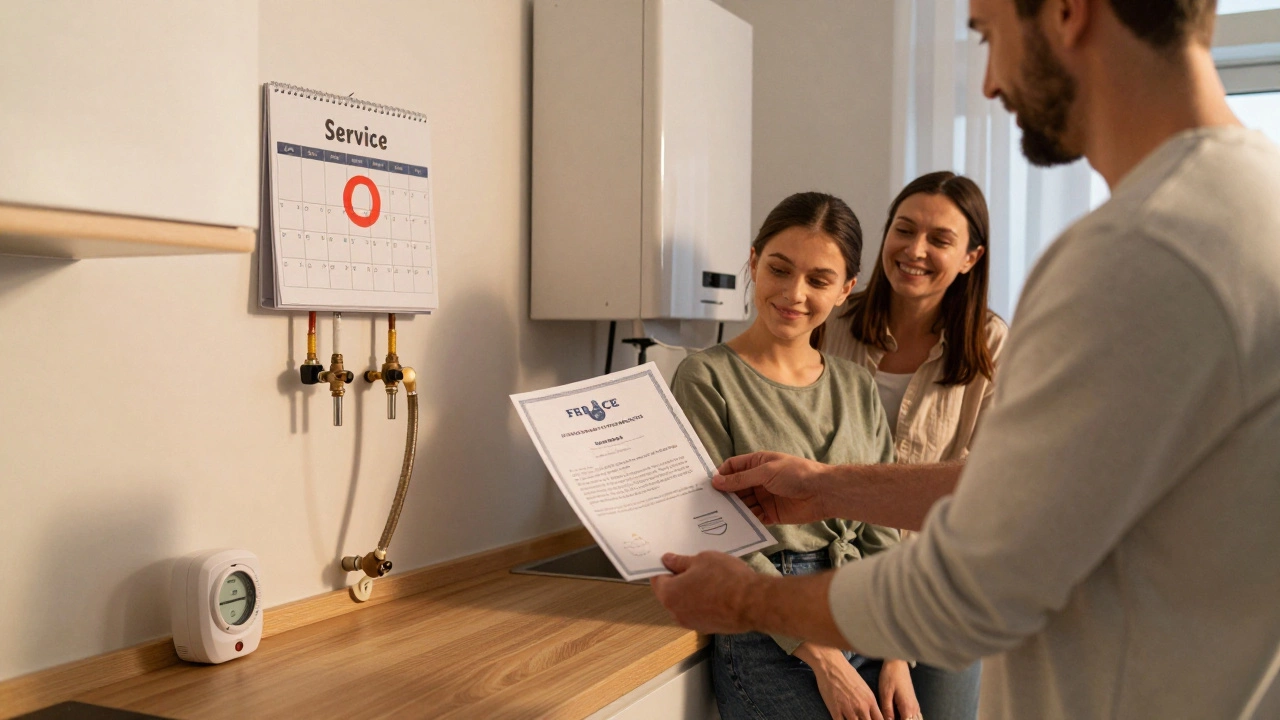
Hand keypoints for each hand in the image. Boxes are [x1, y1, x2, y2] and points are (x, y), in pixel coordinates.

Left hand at [649, 552, 758, 633]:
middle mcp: (676, 613)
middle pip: (669, 593)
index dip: (664, 567)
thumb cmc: (726, 578)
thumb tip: (668, 560)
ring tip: (709, 579)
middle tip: (695, 567)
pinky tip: (717, 592)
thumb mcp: (702, 560)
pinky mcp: (706, 629)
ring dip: (691, 592)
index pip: (657, 579)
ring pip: (684, 604)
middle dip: (678, 580)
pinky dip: (703, 603)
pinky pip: (698, 612)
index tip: (674, 560)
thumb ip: (681, 562)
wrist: (752, 602)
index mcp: (669, 594)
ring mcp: (691, 623)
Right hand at [714, 451, 830, 524]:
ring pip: (742, 504)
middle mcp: (758, 480)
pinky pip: (753, 518)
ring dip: (732, 509)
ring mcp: (764, 498)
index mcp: (757, 463)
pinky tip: (734, 526)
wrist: (822, 493)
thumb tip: (716, 481)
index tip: (708, 486)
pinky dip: (744, 521)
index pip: (732, 467)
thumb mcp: (766, 472)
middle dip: (724, 495)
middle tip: (708, 505)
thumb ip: (741, 479)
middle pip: (735, 488)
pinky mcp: (770, 514)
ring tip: (718, 517)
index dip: (721, 475)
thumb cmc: (796, 474)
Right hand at [795, 643, 883, 719]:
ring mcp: (848, 709)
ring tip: (851, 718)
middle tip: (860, 719)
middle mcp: (861, 707)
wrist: (831, 665)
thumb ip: (868, 702)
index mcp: (870, 700)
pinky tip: (841, 719)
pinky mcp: (835, 710)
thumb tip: (870, 713)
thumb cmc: (847, 673)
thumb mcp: (864, 687)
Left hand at [878, 659, 921, 719]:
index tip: (888, 719)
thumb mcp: (885, 694)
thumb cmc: (890, 676)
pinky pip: (916, 717)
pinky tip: (901, 716)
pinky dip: (909, 719)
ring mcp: (915, 706)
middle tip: (890, 717)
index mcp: (907, 708)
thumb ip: (887, 711)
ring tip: (894, 716)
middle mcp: (914, 709)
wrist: (897, 663)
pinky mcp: (913, 703)